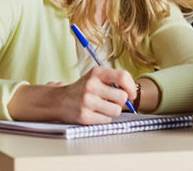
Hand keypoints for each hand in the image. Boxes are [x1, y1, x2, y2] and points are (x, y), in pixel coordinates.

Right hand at [8, 66, 134, 124]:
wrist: (60, 100)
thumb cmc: (84, 88)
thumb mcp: (96, 77)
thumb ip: (114, 80)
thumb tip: (133, 93)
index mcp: (97, 72)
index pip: (122, 76)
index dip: (131, 87)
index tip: (131, 94)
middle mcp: (91, 85)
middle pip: (122, 97)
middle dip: (121, 101)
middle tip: (112, 100)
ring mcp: (87, 101)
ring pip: (116, 110)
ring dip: (113, 111)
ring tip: (103, 106)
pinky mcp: (84, 116)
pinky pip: (106, 120)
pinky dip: (104, 118)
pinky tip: (95, 112)